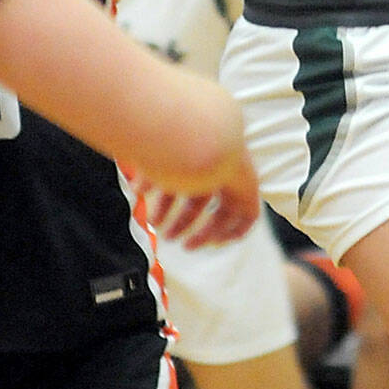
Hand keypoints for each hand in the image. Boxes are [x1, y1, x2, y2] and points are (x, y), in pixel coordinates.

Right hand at [140, 153, 259, 249]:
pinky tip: (213, 242)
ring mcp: (235, 179)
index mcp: (194, 159)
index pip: (183, 185)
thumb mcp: (156, 164)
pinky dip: (233, 233)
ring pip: (222, 213)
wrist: (205, 143)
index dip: (169, 204)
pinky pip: (248, 218)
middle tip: (167, 237)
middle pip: (200, 200)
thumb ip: (147, 175)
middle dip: (182, 221)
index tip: (154, 220)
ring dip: (203, 232)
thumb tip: (137, 190)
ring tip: (185, 245)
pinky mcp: (251, 190)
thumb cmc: (178, 150)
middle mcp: (216, 168)